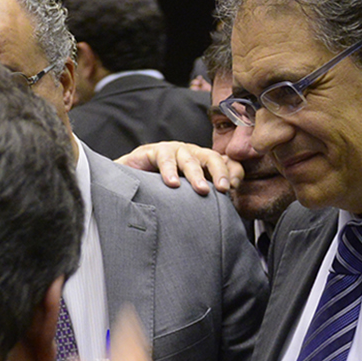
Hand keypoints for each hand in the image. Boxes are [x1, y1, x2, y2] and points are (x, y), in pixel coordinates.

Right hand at [114, 141, 240, 195]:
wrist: (128, 187)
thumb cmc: (160, 194)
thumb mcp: (187, 198)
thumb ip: (207, 201)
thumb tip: (228, 208)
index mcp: (203, 165)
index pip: (224, 163)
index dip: (232, 172)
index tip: (234, 189)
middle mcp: (190, 155)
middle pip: (211, 157)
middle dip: (219, 172)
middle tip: (223, 189)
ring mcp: (172, 151)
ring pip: (188, 159)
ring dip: (196, 175)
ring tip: (201, 190)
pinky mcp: (152, 151)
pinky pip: (164, 158)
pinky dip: (169, 171)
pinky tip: (172, 184)